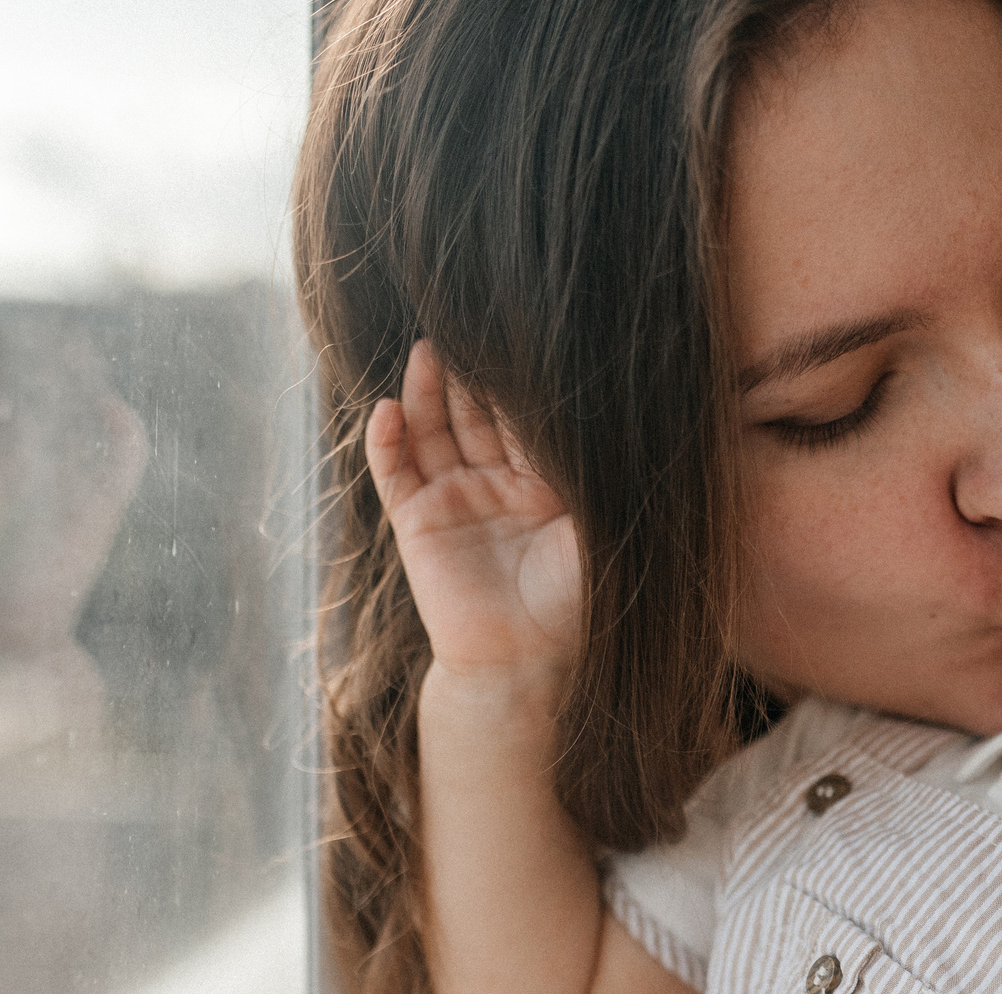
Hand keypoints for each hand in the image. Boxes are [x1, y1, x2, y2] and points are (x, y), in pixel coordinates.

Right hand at [365, 339, 582, 680]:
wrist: (525, 664)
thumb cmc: (575, 605)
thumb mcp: (599, 529)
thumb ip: (594, 474)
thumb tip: (615, 413)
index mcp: (546, 487)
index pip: (526, 420)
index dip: (518, 382)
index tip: (516, 334)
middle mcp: (499, 488)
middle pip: (477, 416)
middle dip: (469, 373)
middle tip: (464, 321)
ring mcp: (455, 502)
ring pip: (434, 433)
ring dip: (425, 393)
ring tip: (425, 349)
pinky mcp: (417, 523)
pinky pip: (395, 472)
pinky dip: (387, 441)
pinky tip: (386, 407)